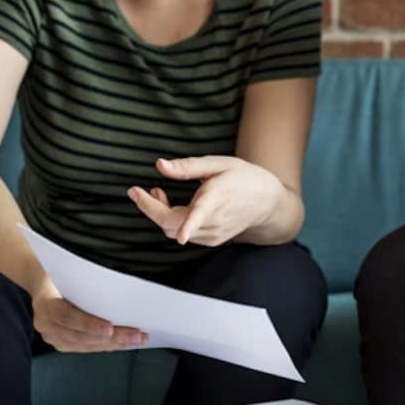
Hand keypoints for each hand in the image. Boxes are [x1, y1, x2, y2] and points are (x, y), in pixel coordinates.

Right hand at [30, 278, 146, 352]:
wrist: (45, 281)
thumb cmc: (61, 274)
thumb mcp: (69, 271)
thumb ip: (85, 282)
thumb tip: (117, 284)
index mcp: (45, 304)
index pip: (67, 317)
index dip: (88, 324)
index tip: (110, 328)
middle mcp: (46, 324)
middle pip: (81, 335)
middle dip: (112, 338)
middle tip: (136, 335)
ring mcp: (53, 336)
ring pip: (86, 344)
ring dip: (115, 344)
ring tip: (137, 339)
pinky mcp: (62, 343)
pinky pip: (87, 347)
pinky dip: (107, 345)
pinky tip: (124, 342)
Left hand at [128, 156, 283, 246]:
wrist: (266, 202)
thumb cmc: (242, 178)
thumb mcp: (218, 164)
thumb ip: (187, 166)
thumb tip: (160, 165)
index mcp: (217, 197)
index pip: (201, 213)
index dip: (190, 225)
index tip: (182, 234)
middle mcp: (215, 220)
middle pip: (173, 224)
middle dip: (150, 209)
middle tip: (139, 191)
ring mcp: (213, 234)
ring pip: (173, 231)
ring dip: (159, 213)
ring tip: (159, 192)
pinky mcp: (211, 241)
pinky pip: (182, 235)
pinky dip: (171, 221)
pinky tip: (174, 205)